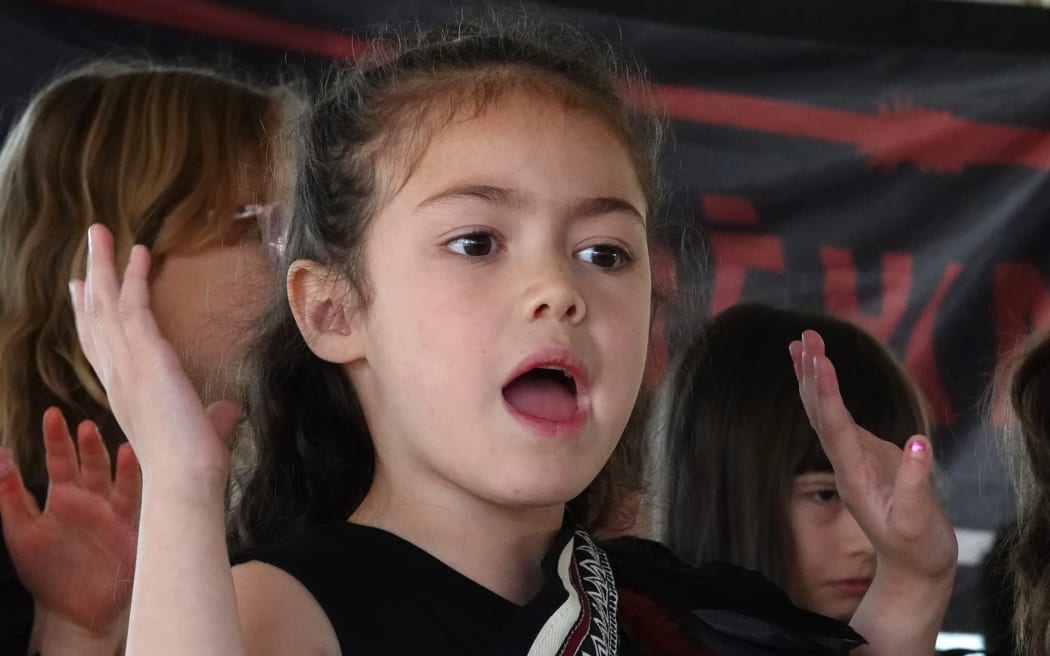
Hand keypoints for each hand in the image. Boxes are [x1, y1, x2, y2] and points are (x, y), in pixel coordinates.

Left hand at [0, 408, 137, 633]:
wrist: (78, 611)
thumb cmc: (47, 573)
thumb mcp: (20, 534)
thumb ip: (11, 496)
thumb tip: (0, 459)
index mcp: (64, 498)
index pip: (60, 460)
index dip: (56, 438)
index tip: (53, 414)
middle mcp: (91, 498)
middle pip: (90, 463)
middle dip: (86, 444)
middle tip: (82, 425)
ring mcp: (112, 511)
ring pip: (113, 476)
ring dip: (109, 458)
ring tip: (107, 442)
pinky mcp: (131, 525)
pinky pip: (134, 497)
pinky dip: (133, 477)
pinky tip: (132, 459)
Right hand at [70, 224, 239, 487]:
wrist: (185, 477)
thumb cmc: (192, 463)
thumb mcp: (202, 430)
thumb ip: (212, 415)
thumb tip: (227, 409)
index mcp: (123, 392)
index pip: (98, 345)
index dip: (88, 315)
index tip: (80, 290)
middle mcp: (116, 375)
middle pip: (94, 316)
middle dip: (90, 277)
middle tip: (89, 245)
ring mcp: (126, 364)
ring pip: (105, 303)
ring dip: (103, 264)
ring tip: (100, 232)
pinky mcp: (146, 355)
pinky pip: (134, 305)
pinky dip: (135, 276)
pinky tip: (139, 251)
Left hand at [789, 330, 956, 585]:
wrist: (913, 570)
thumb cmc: (919, 549)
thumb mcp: (918, 525)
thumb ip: (916, 486)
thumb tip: (920, 440)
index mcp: (855, 477)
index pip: (835, 428)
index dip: (826, 394)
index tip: (819, 359)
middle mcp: (847, 463)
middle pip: (820, 413)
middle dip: (811, 374)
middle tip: (804, 336)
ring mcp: (854, 458)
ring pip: (825, 413)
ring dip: (813, 377)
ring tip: (802, 343)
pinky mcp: (866, 456)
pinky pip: (840, 417)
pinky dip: (828, 392)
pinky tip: (822, 372)